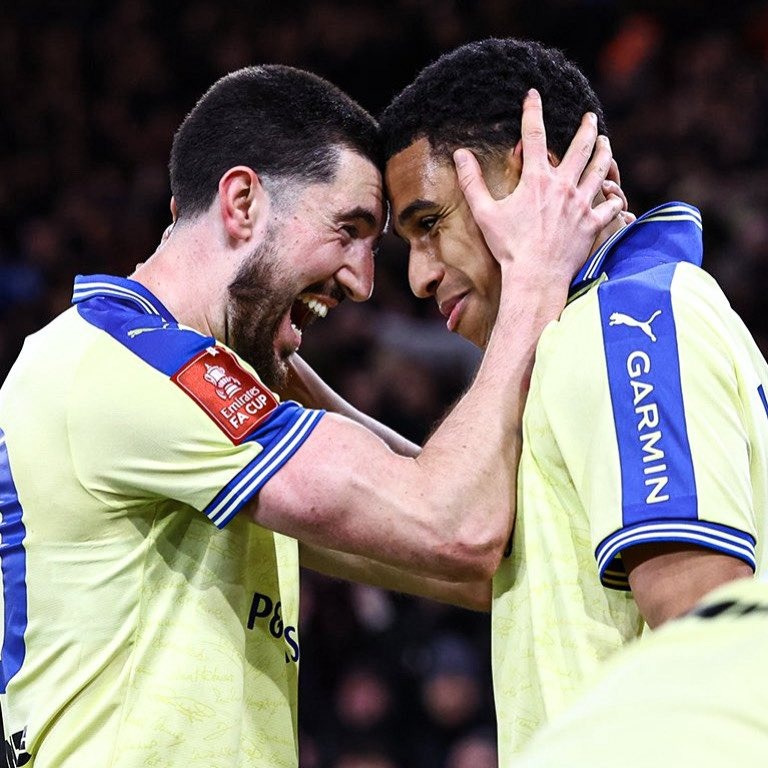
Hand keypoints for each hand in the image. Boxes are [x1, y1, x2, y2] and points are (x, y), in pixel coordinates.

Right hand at [453, 88, 625, 287]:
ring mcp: (581, 204)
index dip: (532, 111)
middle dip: (586, 127)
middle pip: (581, 146)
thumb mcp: (484, 213)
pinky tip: (616, 195)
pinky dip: (615, 199)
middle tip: (590, 117)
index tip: (533, 95)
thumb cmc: (508, 246)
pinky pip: (612, 205)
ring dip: (604, 153)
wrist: (535, 276)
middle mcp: (563, 185)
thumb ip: (472, 182)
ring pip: (600, 169)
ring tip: (605, 144)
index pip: (533, 135)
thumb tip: (460, 155)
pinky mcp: (593, 223)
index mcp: (536, 180)